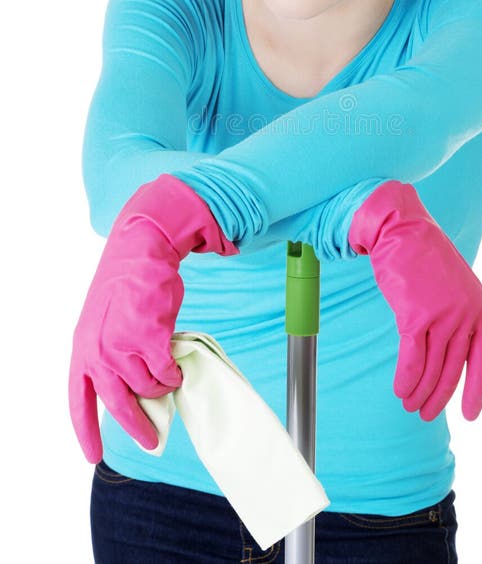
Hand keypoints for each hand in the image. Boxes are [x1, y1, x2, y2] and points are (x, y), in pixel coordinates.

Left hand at [69, 173, 238, 462]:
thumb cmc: (128, 287)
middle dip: (137, 428)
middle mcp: (98, 353)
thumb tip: (136, 392)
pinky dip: (175, 372)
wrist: (141, 252)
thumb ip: (112, 357)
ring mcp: (123, 347)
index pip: (78, 402)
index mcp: (82, 350)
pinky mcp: (150, 339)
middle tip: (153, 440)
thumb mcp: (107, 324)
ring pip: (149, 387)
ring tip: (168, 372)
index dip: (86, 432)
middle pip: (118, 405)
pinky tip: (176, 362)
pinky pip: (167, 372)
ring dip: (162, 385)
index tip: (92, 455)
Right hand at [349, 181, 481, 420]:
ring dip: (419, 392)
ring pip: (431, 368)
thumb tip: (449, 354)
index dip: (476, 390)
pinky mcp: (415, 316)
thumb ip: (457, 317)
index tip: (469, 414)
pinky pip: (412, 359)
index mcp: (480, 309)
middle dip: (439, 397)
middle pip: (453, 369)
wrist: (401, 230)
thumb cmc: (423, 258)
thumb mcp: (454, 287)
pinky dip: (406, 379)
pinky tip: (400, 390)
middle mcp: (465, 315)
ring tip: (409, 405)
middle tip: (426, 413)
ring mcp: (442, 316)